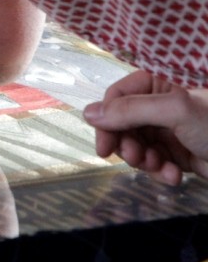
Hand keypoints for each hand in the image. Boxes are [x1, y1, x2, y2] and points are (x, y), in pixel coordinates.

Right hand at [83, 71, 207, 185]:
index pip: (115, 100)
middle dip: (128, 146)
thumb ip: (130, 110)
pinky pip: (153, 163)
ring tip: (163, 168)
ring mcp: (165, 131)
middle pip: (121, 126)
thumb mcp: (175, 111)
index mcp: (156, 85)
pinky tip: (175, 176)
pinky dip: (160, 172)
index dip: (107, 122)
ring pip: (135, 148)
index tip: (105, 147)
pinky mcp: (174, 154)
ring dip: (145, 162)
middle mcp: (156, 106)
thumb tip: (87, 113)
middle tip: (137, 159)